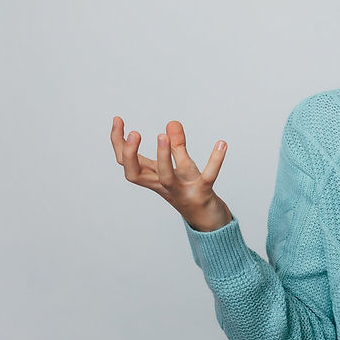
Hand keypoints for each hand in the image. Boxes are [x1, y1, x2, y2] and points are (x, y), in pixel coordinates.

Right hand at [110, 117, 231, 231]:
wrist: (208, 220)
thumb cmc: (190, 191)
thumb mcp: (182, 167)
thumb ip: (177, 145)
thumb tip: (172, 123)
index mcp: (153, 177)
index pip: (126, 162)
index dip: (118, 142)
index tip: (117, 119)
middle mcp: (163, 186)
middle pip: (135, 174)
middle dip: (130, 154)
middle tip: (135, 132)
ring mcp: (182, 191)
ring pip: (166, 177)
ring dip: (163, 157)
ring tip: (162, 136)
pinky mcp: (203, 193)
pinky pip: (208, 177)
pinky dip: (215, 161)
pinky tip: (222, 144)